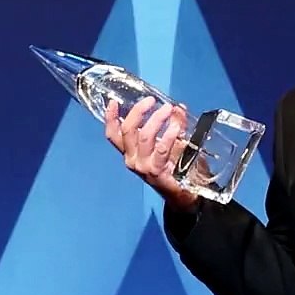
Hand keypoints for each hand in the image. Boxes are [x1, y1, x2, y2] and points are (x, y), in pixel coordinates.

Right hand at [104, 97, 198, 211]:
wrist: (184, 194)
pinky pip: (161, 150)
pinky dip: (168, 136)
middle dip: (138, 112)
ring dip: (156, 120)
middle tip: (151, 100)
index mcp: (130, 152)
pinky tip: (176, 127)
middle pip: (127, 131)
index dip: (110, 118)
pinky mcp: (156, 172)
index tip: (113, 102)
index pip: (113, 135)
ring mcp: (143, 166)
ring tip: (168, 109)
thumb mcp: (173, 142)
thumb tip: (178, 108)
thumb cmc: (176, 167)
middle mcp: (132, 159)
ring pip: (144, 137)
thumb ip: (174, 124)